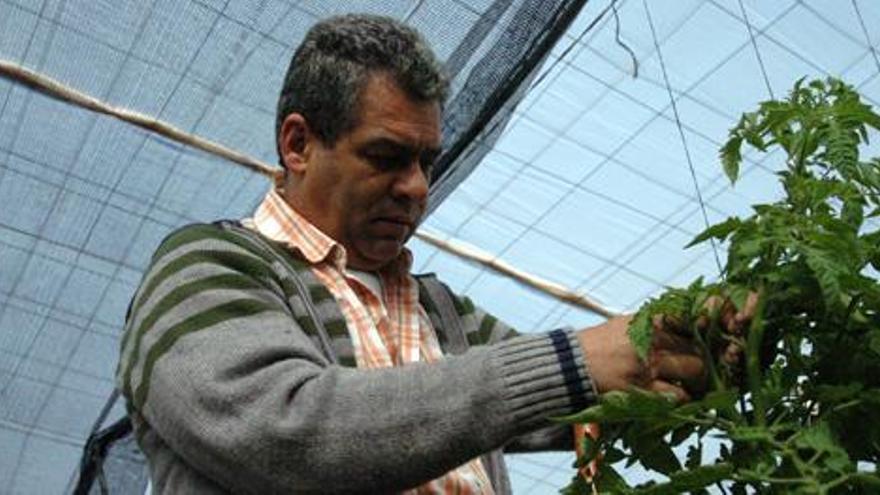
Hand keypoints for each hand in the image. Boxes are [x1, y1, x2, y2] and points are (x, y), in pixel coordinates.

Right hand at [577, 315, 704, 401]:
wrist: (572, 362)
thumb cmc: (601, 342)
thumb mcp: (627, 323)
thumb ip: (655, 322)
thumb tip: (685, 322)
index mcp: (651, 319)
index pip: (693, 317)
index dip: (710, 323)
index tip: (717, 331)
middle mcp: (654, 338)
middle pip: (700, 345)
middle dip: (706, 357)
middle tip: (702, 366)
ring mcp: (650, 363)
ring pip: (695, 370)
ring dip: (698, 379)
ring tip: (693, 383)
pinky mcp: (643, 388)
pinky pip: (677, 395)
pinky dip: (682, 397)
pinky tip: (677, 396)